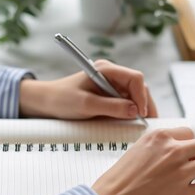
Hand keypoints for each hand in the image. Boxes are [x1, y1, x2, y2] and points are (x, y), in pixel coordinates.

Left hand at [19, 60, 157, 119]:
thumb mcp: (86, 105)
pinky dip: (133, 112)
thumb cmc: (62, 99)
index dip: (141, 96)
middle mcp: (112, 74)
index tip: (140, 114)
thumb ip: (111, 107)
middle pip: (139, 87)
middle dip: (145, 104)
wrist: (47, 102)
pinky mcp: (110, 95)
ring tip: (142, 125)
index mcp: (106, 69)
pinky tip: (133, 123)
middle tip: (147, 123)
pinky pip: (128, 102)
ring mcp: (112, 84)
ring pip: (136, 95)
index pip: (135, 78)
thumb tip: (135, 111)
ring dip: (140, 109)